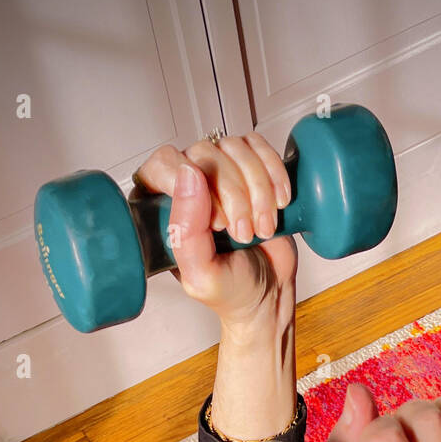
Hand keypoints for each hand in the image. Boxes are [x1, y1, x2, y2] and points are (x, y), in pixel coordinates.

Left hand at [134, 134, 297, 330]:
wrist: (269, 295)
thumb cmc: (231, 290)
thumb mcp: (201, 275)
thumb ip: (186, 231)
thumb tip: (189, 174)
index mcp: (161, 207)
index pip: (163, 165)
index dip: (192, 186)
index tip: (216, 221)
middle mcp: (188, 184)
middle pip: (205, 153)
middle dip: (233, 195)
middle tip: (243, 233)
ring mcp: (220, 171)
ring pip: (235, 148)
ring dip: (258, 189)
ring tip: (262, 228)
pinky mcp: (251, 167)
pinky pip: (259, 146)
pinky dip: (274, 175)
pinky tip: (279, 203)